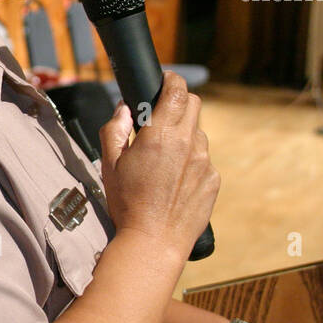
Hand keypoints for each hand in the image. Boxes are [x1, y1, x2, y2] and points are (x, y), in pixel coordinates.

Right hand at [99, 72, 219, 261]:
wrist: (154, 241)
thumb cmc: (127, 204)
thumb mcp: (109, 164)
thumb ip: (115, 129)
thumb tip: (124, 109)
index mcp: (161, 135)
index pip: (177, 90)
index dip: (172, 80)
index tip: (164, 82)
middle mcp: (188, 143)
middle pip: (194, 104)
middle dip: (179, 103)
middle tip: (161, 117)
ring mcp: (205, 162)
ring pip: (198, 134)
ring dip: (184, 136)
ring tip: (165, 159)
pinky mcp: (214, 180)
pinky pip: (204, 160)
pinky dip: (191, 162)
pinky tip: (175, 182)